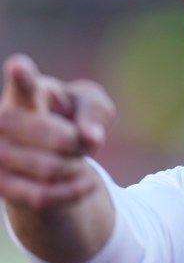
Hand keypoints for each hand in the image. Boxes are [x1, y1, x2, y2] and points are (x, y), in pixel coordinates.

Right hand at [0, 54, 115, 210]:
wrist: (55, 154)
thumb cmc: (74, 117)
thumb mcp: (93, 107)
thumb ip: (94, 114)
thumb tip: (90, 138)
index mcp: (27, 94)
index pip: (24, 87)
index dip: (22, 77)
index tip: (19, 65)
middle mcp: (2, 123)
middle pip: (47, 134)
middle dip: (74, 141)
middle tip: (82, 141)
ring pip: (48, 168)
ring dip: (75, 167)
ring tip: (79, 160)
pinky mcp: (2, 187)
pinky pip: (42, 196)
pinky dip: (72, 191)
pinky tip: (88, 184)